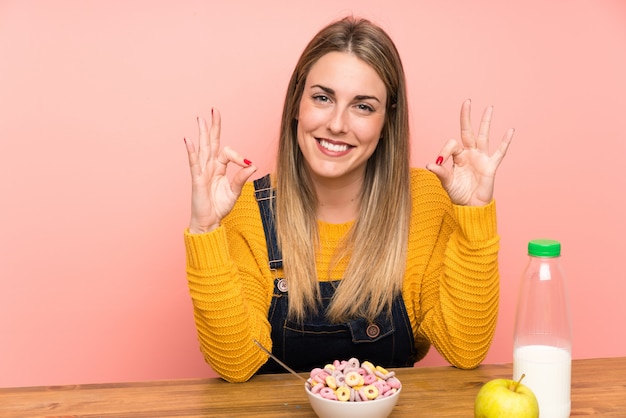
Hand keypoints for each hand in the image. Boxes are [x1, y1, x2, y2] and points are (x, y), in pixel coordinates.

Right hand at [184, 108, 256, 232]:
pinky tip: (189, 140)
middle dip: (214, 126)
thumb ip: (242, 177)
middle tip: (214, 110)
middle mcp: (209, 166)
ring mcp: (202, 172)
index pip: (228, 153)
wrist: (209, 222)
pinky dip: (191, 152)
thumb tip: (253, 165)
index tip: (248, 164)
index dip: (239, 156)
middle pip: (212, 142)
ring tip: (200, 119)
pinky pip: (194, 163)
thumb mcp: (235, 191)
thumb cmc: (220, 206)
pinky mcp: (196, 180)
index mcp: (219, 167)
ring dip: (202, 133)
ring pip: (202, 149)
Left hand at [426, 99, 513, 205]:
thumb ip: (440, 172)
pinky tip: (510, 130)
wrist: (471, 206)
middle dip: (466, 117)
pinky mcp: (491, 166)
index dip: (444, 150)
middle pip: (468, 131)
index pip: (452, 144)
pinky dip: (505, 142)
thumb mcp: (447, 182)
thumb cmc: (458, 194)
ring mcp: (481, 158)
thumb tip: (429, 164)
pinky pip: (499, 152)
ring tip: (489, 107)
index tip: (438, 161)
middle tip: (467, 102)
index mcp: (458, 156)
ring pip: (484, 136)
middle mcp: (470, 153)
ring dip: (486, 122)